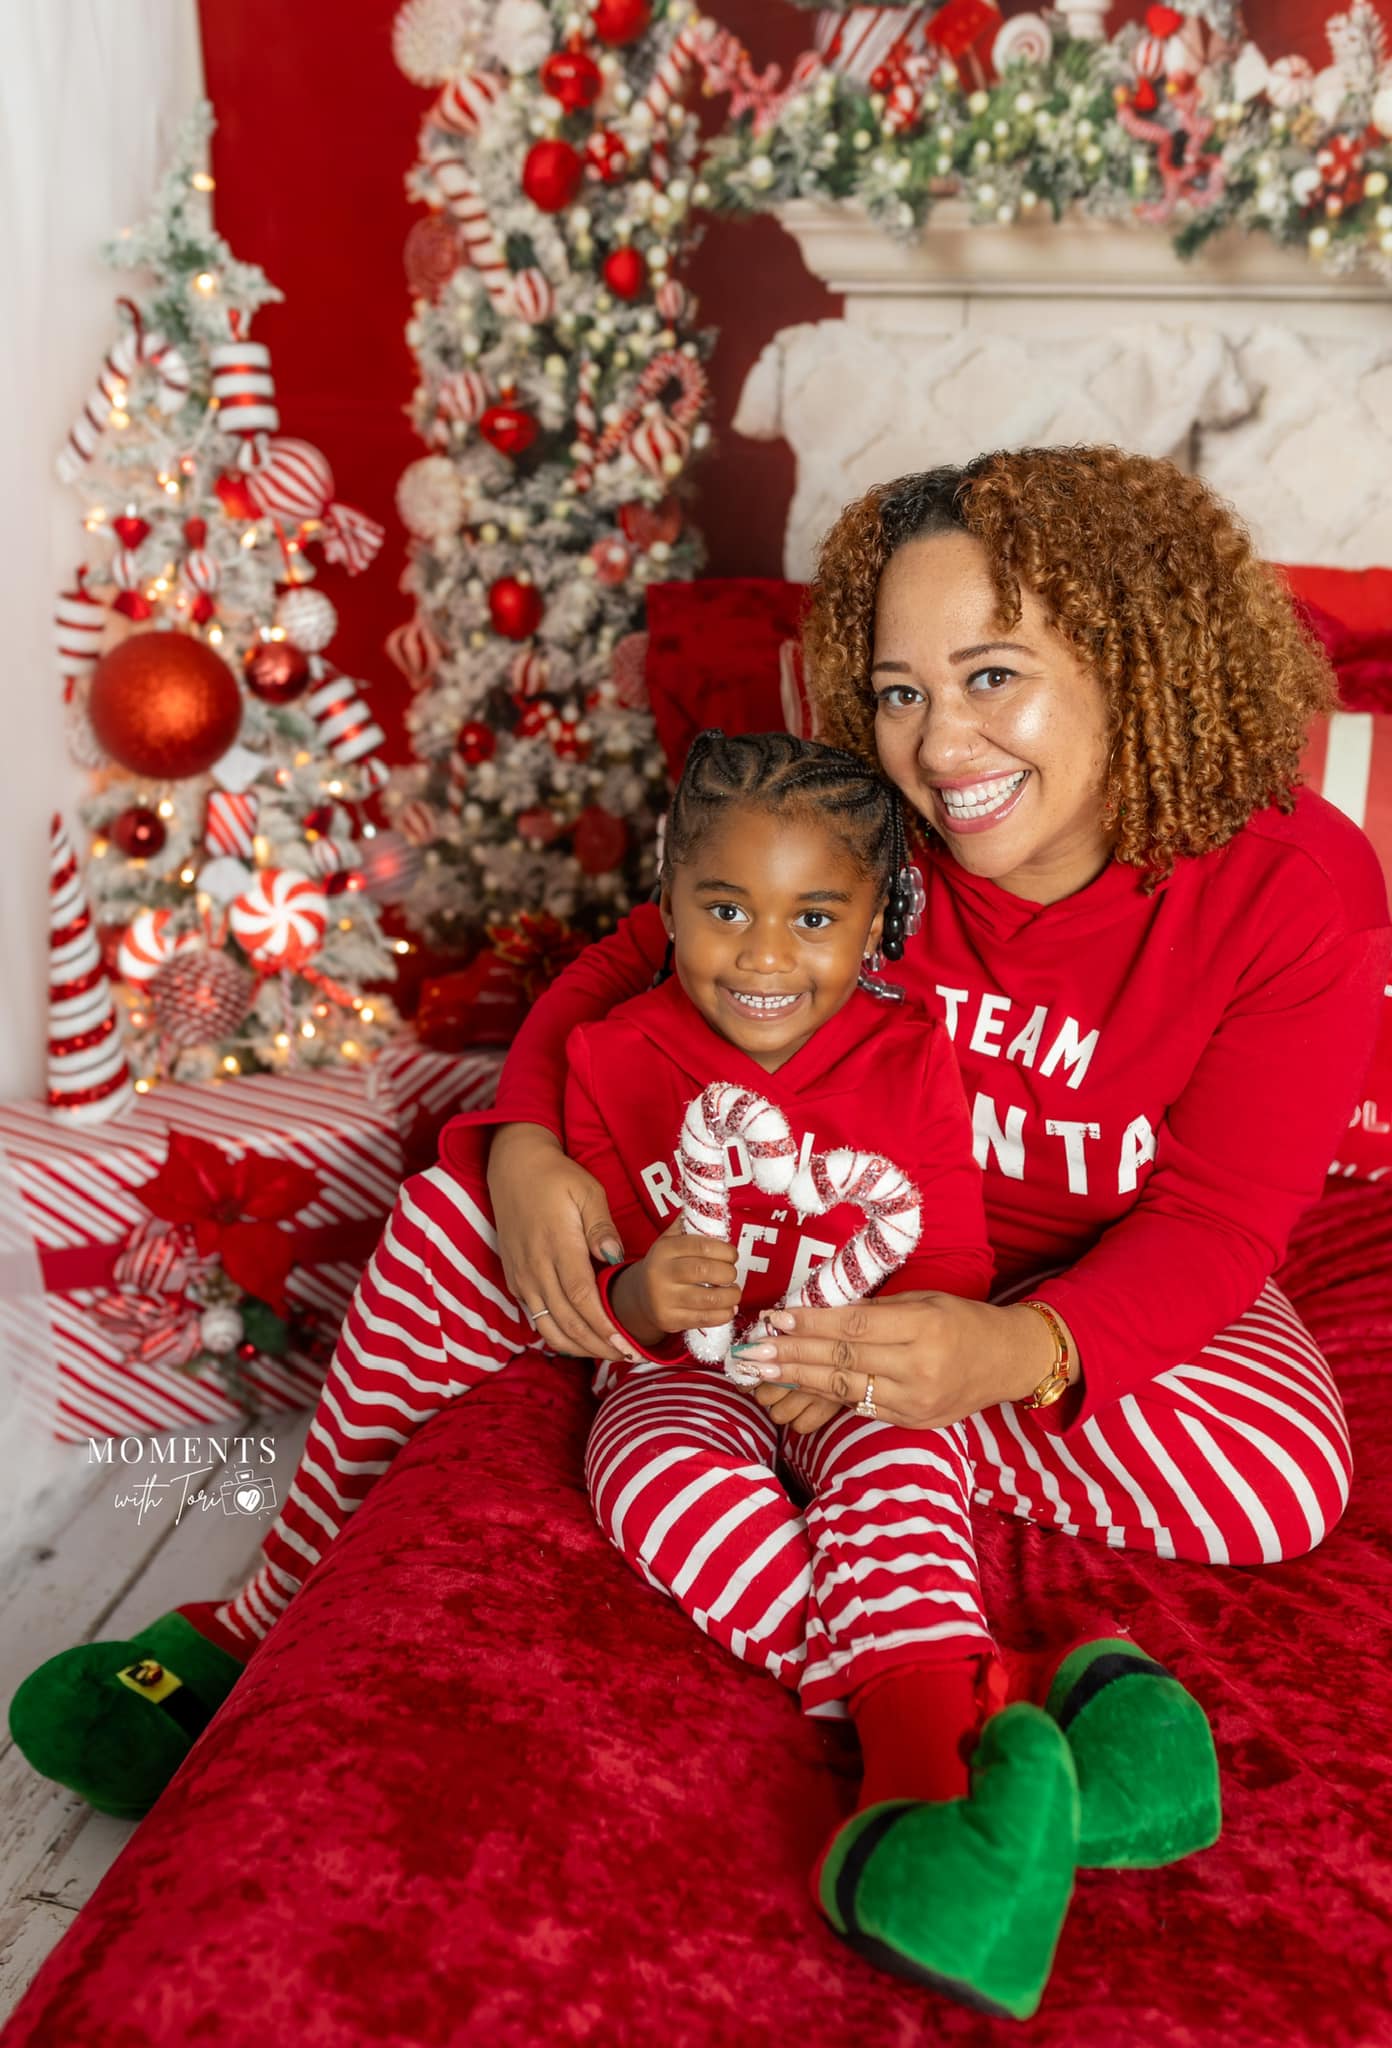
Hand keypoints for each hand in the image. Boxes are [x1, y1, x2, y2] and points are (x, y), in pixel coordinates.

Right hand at [487, 1123, 637, 1360]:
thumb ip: (601, 1227)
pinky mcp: (514, 1279)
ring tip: (607, 1354)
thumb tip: (615, 1257)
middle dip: (597, 1346)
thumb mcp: (587, 1191)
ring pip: (547, 1327)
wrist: (513, 1168)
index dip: (604, 1328)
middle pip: (566, 1322)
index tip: (626, 1345)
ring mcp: (522, 1276)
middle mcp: (535, 1268)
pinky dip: (558, 1334)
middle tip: (626, 1357)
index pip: (582, 1299)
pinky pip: (536, 1317)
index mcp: (557, 1247)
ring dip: (577, 1347)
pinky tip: (581, 1338)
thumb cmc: (556, 1177)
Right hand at [610, 1216, 740, 1348]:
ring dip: (730, 1295)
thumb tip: (713, 1205)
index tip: (732, 1255)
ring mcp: (664, 1299)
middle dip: (728, 1273)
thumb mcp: (669, 1240)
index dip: (724, 1250)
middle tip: (732, 1274)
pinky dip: (724, 1314)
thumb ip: (689, 1224)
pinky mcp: (670, 1320)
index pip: (701, 1246)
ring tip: (734, 1292)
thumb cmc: (665, 1264)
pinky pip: (704, 1319)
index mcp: (664, 1249)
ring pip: (707, 1298)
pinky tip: (728, 1308)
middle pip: (705, 1271)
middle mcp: (661, 1274)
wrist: (639, 1297)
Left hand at [728, 1293, 1070, 1429]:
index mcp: (924, 1326)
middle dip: (791, 1356)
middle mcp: (919, 1367)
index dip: (811, 1324)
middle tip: (752, 1352)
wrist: (1007, 1361)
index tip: (774, 1319)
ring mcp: (915, 1400)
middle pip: (844, 1361)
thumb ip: (873, 1310)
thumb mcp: (923, 1301)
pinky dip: (825, 1397)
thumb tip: (817, 1312)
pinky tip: (796, 1388)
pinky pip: (859, 1408)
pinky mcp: (912, 1420)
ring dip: (798, 1381)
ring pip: (845, 1389)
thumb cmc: (962, 1320)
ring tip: (762, 1373)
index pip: (855, 1327)